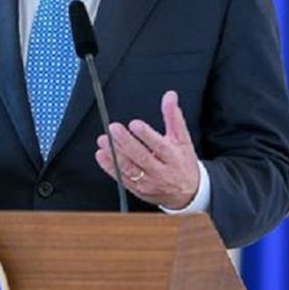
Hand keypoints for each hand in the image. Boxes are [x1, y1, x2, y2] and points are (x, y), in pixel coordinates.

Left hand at [94, 90, 200, 208]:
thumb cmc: (182, 163)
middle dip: (126, 142)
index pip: (159, 146)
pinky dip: (110, 167)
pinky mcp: (138, 190)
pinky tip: (102, 156)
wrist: (187, 192)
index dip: (146, 135)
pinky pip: (122, 179)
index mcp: (173, 157)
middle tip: (114, 128)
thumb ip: (173, 116)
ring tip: (104, 140)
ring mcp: (148, 182)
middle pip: (141, 157)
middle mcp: (160, 171)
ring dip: (114, 154)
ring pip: (129, 169)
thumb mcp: (182, 139)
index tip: (135, 124)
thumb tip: (170, 96)